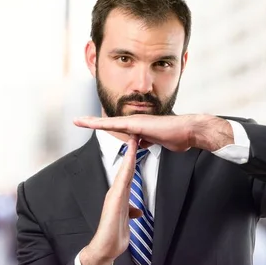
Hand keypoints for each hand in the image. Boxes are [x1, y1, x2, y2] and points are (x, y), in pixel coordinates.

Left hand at [74, 114, 232, 151]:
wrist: (188, 131)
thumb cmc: (178, 137)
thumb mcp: (160, 142)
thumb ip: (149, 141)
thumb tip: (142, 143)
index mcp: (140, 128)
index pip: (119, 128)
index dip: (106, 126)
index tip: (96, 127)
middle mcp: (135, 122)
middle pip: (110, 123)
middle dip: (94, 122)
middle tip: (78, 121)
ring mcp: (134, 122)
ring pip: (108, 122)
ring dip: (92, 122)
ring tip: (77, 121)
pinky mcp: (134, 124)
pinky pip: (112, 124)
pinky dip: (99, 123)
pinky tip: (88, 123)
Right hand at [79, 136, 142, 264]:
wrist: (105, 249)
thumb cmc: (115, 235)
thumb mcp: (127, 221)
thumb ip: (131, 212)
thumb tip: (137, 211)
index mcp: (119, 195)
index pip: (128, 173)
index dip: (133, 158)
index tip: (139, 143)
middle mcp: (115, 193)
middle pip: (125, 168)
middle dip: (131, 151)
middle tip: (135, 132)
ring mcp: (114, 196)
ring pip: (123, 172)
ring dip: (129, 157)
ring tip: (133, 141)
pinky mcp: (113, 202)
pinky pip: (121, 184)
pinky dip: (126, 171)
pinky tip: (130, 163)